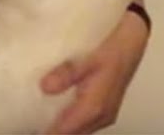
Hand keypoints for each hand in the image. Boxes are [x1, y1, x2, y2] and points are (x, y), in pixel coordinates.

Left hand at [40, 10, 149, 133]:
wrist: (133, 38)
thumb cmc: (112, 47)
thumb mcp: (89, 57)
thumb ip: (68, 73)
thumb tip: (44, 88)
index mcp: (95, 108)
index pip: (65, 131)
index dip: (47, 130)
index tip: (29, 123)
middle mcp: (101, 116)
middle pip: (72, 133)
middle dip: (51, 128)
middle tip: (29, 119)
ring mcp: (104, 113)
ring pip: (79, 129)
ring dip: (61, 125)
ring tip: (37, 114)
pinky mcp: (104, 106)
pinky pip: (84, 120)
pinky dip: (69, 118)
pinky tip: (54, 107)